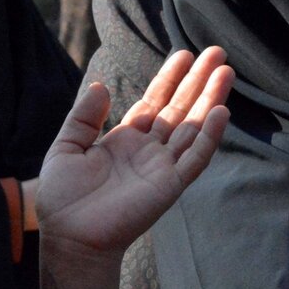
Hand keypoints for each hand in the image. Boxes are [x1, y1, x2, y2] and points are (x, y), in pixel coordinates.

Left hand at [37, 48, 232, 258]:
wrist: (69, 236)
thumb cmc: (63, 198)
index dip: (170, 78)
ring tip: (226, 71)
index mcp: (124, 139)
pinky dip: (209, 137)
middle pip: (180, 108)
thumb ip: (83, 117)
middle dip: (198, 81)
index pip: (154, 101)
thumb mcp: (66, 147)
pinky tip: (221, 112)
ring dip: (210, 99)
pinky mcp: (169, 185)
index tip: (185, 54)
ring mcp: (161, 167)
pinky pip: (195, 158)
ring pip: (193, 127)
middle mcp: (148, 150)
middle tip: (217, 51)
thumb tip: (99, 85)